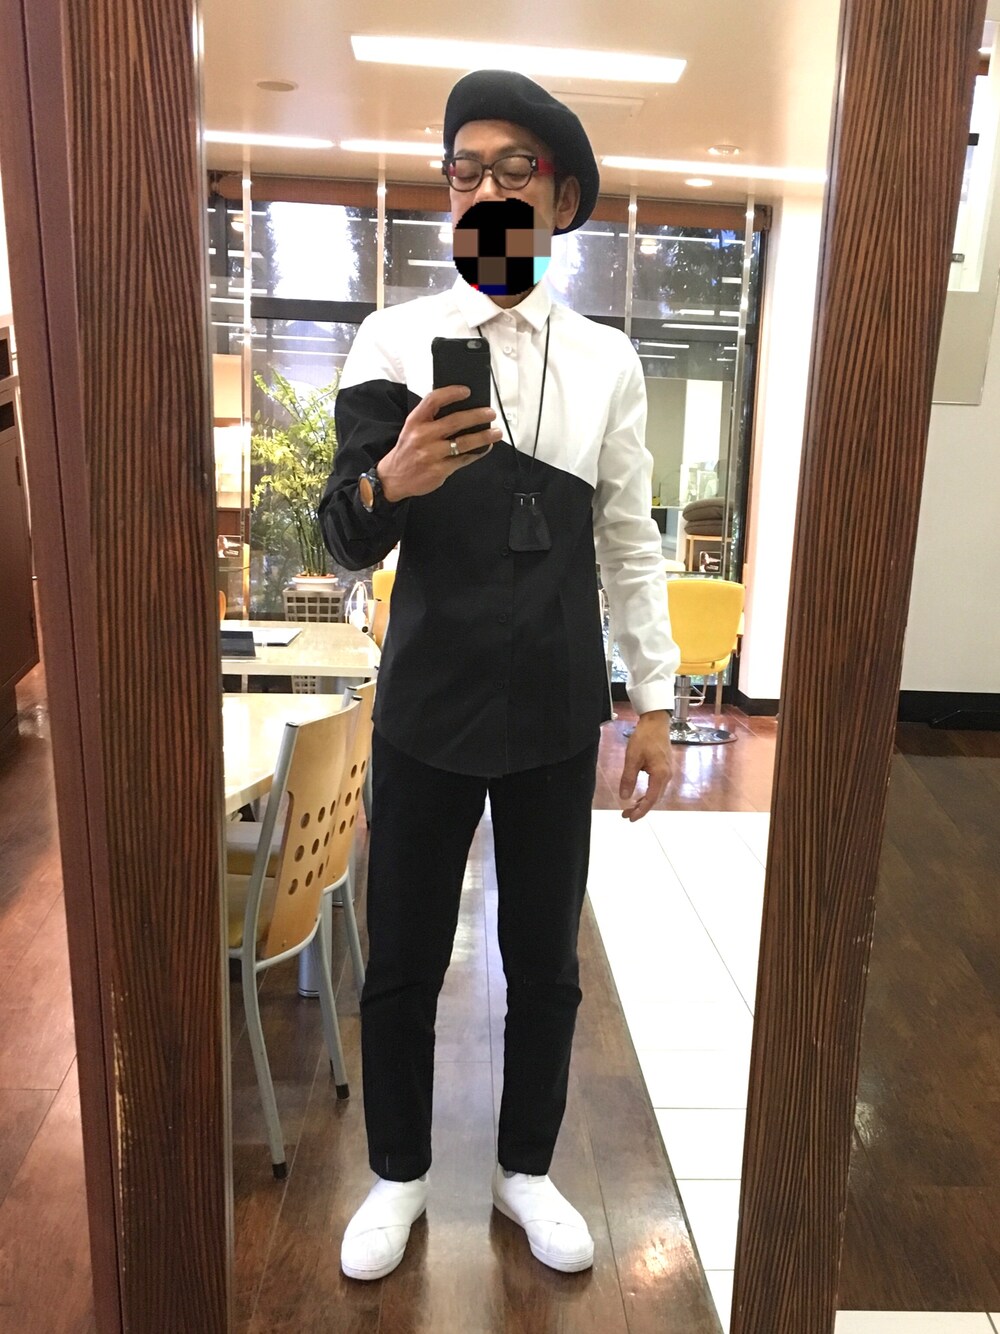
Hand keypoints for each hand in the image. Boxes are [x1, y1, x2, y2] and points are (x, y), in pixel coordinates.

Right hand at [377, 385, 502, 501]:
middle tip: (490, 413)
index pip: (433, 400)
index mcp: (415, 421)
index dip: (451, 393)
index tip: (466, 391)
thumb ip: (431, 419)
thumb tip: (462, 410)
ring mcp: (431, 454)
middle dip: (477, 416)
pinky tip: (484, 448)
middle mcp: (422, 436)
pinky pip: (463, 459)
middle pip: (455, 421)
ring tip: (495, 433)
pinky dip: (477, 453)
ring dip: (483, 436)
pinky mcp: (439, 470)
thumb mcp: (412, 429)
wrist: (394, 478)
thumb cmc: (408, 450)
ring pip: (464, 442)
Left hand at [618, 710, 672, 821]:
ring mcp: (668, 772)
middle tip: (626, 814)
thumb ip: (628, 779)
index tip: (630, 818)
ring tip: (630, 807)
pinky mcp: (665, 768)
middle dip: (641, 808)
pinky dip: (648, 793)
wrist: (656, 722)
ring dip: (644, 801)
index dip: (640, 811)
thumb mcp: (632, 758)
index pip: (650, 800)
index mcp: (660, 775)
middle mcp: (667, 776)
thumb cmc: (644, 738)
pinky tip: (639, 795)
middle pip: (655, 799)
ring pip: (656, 793)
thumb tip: (624, 797)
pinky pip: (657, 786)